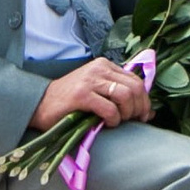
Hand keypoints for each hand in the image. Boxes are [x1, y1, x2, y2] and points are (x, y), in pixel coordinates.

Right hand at [30, 57, 151, 131]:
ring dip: (127, 113)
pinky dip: (113, 119)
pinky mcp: (81, 95)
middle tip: (133, 121)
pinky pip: (109, 108)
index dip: (144, 100)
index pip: (136, 80)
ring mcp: (89, 80)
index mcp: (104, 65)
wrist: (40, 105)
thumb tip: (150, 112)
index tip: (142, 116)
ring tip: (119, 121)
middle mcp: (98, 68)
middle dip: (139, 108)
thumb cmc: (70, 102)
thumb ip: (121, 97)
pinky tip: (107, 123)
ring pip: (125, 95)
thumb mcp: (98, 93)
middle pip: (135, 87)